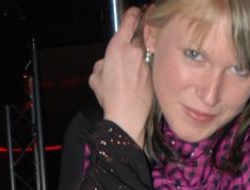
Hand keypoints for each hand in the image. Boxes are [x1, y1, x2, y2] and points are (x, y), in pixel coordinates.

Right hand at [88, 7, 152, 146]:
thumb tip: (106, 64)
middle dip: (133, 44)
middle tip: (127, 56)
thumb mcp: (95, 78)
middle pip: (138, 39)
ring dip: (138, 63)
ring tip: (129, 79)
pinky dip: (143, 75)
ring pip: (143, 56)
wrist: (127, 116)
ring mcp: (147, 64)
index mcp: (118, 47)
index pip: (130, 20)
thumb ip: (101, 64)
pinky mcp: (154, 76)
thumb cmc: (109, 97)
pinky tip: (136, 87)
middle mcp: (135, 52)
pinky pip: (148, 70)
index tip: (136, 12)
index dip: (133, 14)